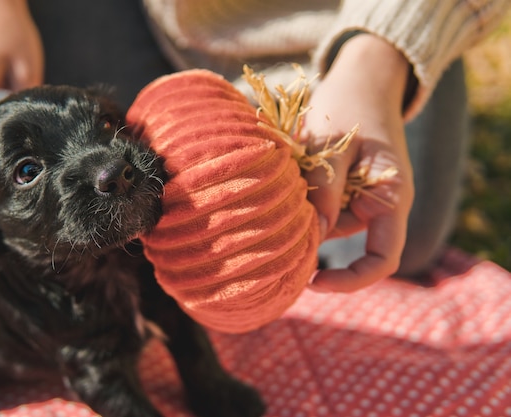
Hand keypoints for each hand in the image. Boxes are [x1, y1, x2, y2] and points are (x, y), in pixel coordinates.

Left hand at [304, 34, 414, 291]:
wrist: (361, 78)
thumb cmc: (350, 105)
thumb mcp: (333, 145)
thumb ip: (326, 187)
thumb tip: (316, 233)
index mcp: (391, 199)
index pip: (381, 260)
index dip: (351, 280)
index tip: (313, 281)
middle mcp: (378, 204)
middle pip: (343, 238)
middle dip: (311, 233)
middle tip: (276, 213)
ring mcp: (360, 194)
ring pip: (326, 219)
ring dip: (303, 207)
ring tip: (287, 171)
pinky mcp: (343, 185)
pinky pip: (321, 201)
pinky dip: (303, 194)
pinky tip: (290, 169)